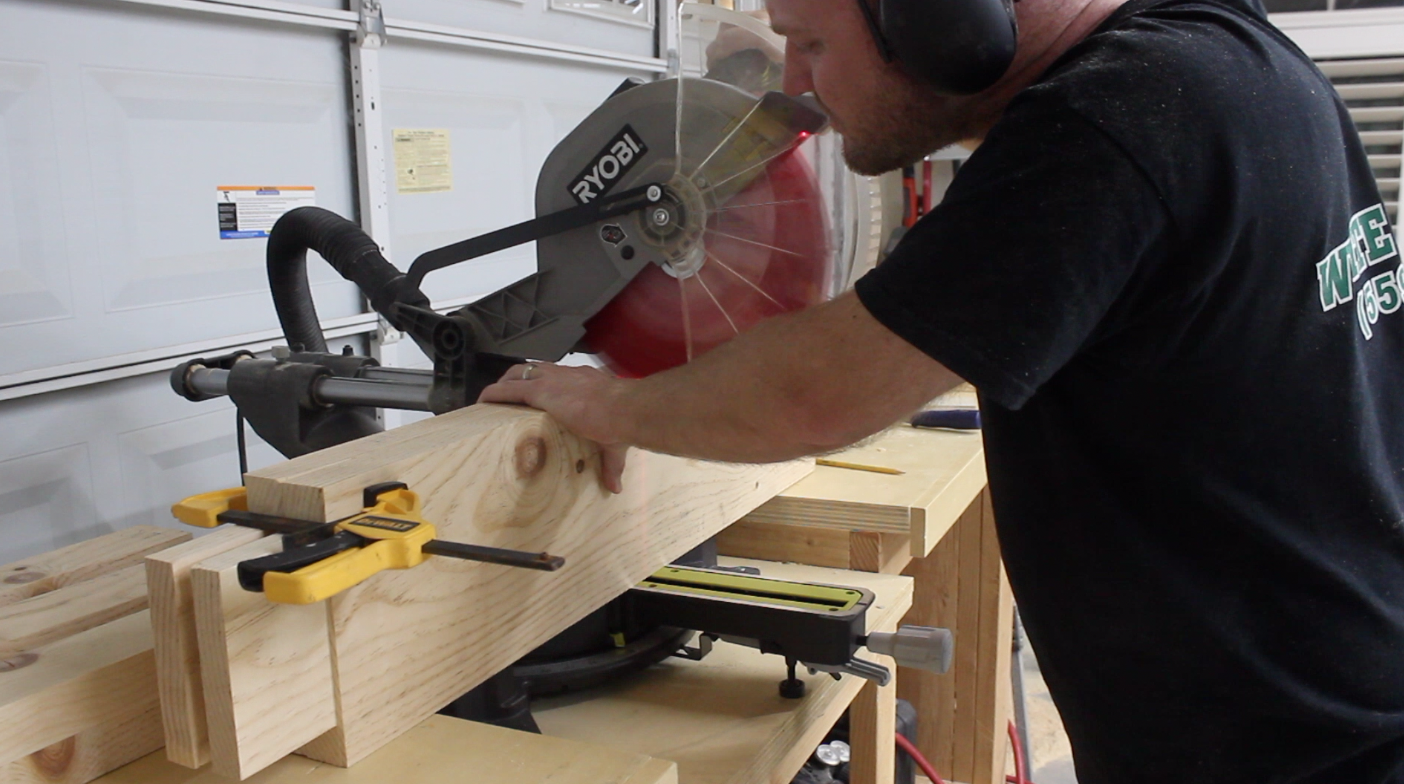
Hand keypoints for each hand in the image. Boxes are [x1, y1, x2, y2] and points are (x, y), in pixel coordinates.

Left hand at [477, 362, 630, 493]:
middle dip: (519, 378)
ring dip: (504, 383)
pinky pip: (508, 389)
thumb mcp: (615, 441)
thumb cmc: (624, 420)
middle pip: (535, 369)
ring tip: (493, 399)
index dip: (547, 383)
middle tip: (509, 395)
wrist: (624, 409)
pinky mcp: (540, 391)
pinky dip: (494, 394)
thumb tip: (616, 487)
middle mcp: (566, 376)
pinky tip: (483, 401)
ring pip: (517, 373)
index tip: (541, 395)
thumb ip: (612, 464)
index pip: (560, 377)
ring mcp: (551, 380)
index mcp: (586, 382)